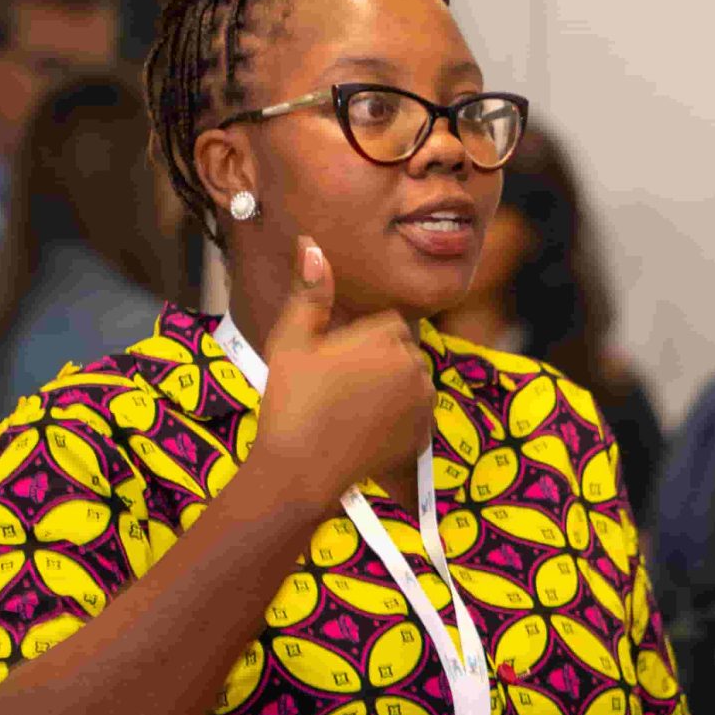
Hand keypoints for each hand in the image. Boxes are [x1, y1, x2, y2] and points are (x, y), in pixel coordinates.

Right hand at [251, 237, 433, 509]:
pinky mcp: (423, 437)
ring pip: (411, 383)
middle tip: (337, 390)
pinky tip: (363, 431)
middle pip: (402, 352)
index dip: (359, 341)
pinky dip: (396, 420)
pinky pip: (414, 416)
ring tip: (348, 411)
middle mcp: (415, 366)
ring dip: (390, 390)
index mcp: (387, 337)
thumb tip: (311, 243)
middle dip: (377, 363)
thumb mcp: (292, 340)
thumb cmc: (291, 401)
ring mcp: (423, 404)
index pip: (387, 324)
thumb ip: (310, 292)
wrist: (300, 470)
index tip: (334, 363)